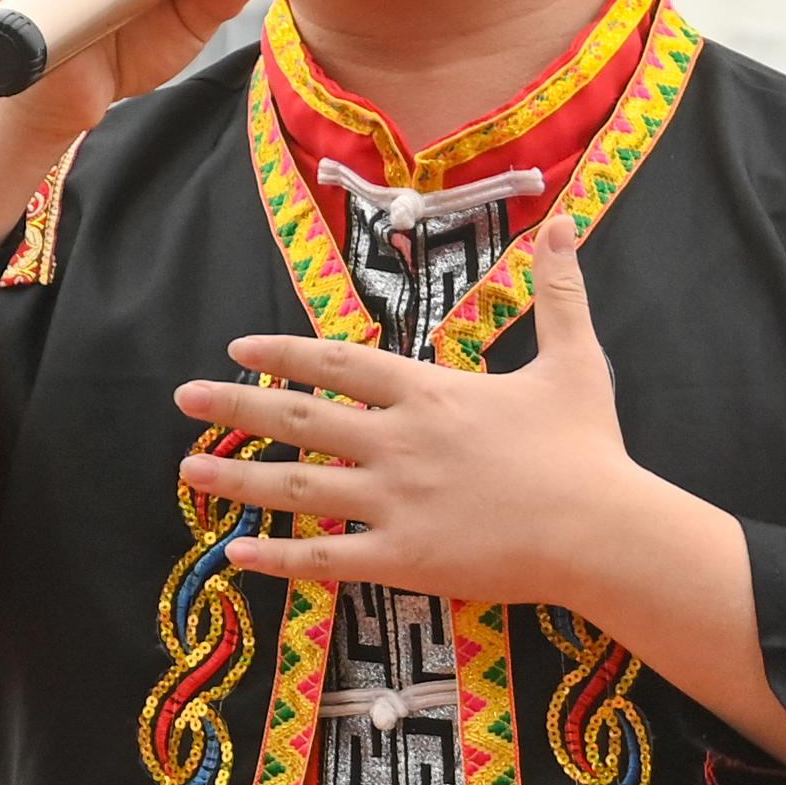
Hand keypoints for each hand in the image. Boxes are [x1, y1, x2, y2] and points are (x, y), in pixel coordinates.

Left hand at [180, 216, 699, 618]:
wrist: (601, 531)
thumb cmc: (588, 448)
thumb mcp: (575, 360)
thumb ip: (560, 292)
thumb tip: (567, 221)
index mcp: (429, 393)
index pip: (338, 362)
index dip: (284, 351)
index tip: (238, 346)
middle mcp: (398, 443)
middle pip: (299, 418)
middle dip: (235, 406)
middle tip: (184, 398)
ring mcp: (394, 504)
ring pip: (297, 489)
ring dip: (236, 479)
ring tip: (187, 470)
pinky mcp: (402, 560)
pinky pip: (324, 562)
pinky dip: (276, 560)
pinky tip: (233, 556)